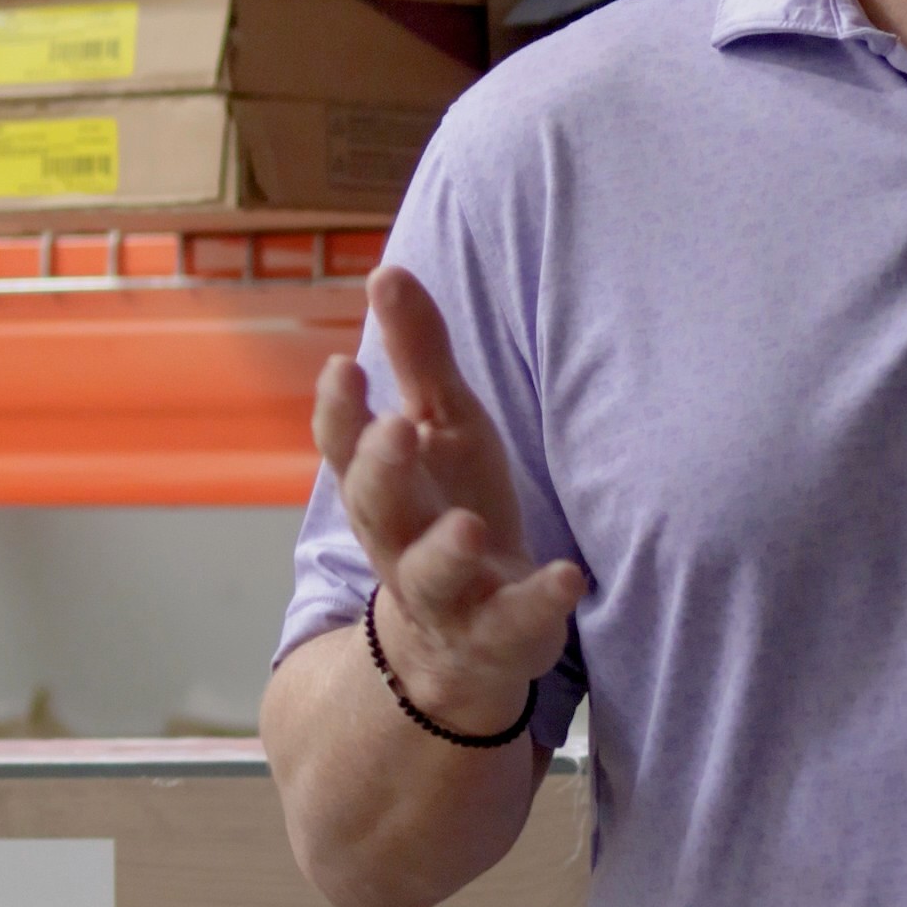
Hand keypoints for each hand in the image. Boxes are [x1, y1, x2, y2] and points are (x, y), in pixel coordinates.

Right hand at [314, 266, 584, 737]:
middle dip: (381, 471)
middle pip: (376, 508)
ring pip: (432, 575)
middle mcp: (400, 540)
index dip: (338, 412)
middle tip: (397, 429)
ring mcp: (446, 594)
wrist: (463, 637)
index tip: (344, 366)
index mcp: (384, 486)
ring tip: (470, 527)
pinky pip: (514, 621)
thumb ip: (416, 356)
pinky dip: (540, 601)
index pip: (343, 447)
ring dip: (448, 550)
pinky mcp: (499, 631)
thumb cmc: (448, 506)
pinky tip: (568, 577)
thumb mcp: (441, 428)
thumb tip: (385, 269)